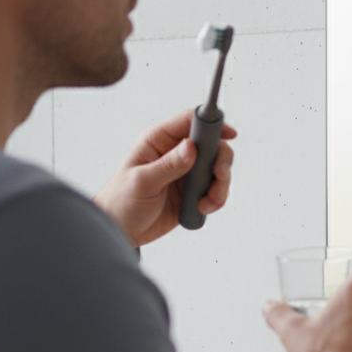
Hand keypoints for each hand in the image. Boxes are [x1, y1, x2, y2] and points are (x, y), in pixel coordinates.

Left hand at [92, 110, 236, 246]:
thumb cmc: (122, 201)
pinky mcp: (193, 191)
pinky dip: (216, 198)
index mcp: (159, 141)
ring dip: (220, 184)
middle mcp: (176, 153)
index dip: (211, 124)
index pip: (190, 122)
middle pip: (212, 144)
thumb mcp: (142, 182)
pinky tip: (202, 207)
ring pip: (217, 168)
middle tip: (219, 175)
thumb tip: (190, 147)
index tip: (229, 134)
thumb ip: (168, 165)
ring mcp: (187, 172)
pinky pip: (215, 188)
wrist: (123, 230)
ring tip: (208, 201)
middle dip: (221, 160)